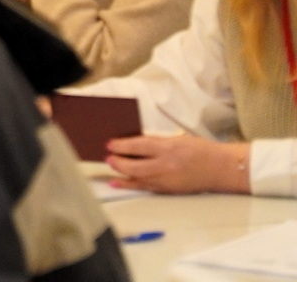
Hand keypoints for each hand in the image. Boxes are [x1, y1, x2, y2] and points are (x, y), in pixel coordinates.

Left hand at [105, 133, 251, 193]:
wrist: (223, 168)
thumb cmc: (201, 150)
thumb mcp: (177, 139)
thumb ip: (156, 142)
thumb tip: (134, 144)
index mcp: (169, 148)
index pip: (138, 146)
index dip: (120, 145)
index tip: (109, 144)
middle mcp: (166, 166)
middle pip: (134, 166)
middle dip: (117, 162)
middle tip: (108, 157)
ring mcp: (167, 180)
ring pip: (137, 179)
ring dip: (121, 173)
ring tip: (110, 168)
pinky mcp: (170, 190)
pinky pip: (145, 188)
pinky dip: (130, 185)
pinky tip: (118, 183)